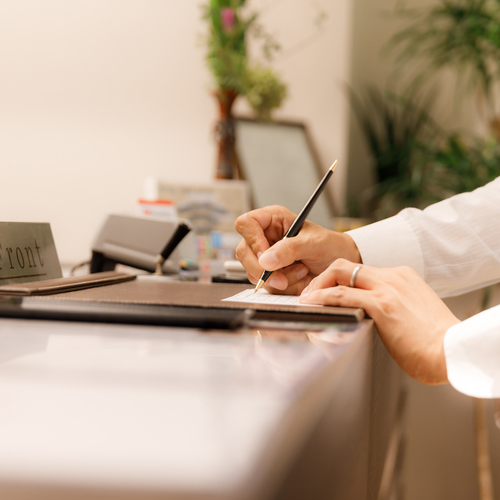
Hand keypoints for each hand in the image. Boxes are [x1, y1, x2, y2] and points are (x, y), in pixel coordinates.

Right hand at [234, 206, 360, 293]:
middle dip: (263, 269)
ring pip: (253, 271)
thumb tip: (266, 260)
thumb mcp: (314, 243)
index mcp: (273, 219)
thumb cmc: (330, 245)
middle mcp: (265, 236)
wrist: (339, 266)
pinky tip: (298, 279)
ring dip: (278, 279)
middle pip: (244, 252)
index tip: (267, 256)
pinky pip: (265, 284)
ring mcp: (265, 256)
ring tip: (301, 272)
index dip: (252, 240)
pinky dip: (282, 287)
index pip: (246, 224)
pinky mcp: (270, 273)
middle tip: (283, 279)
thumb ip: (290, 249)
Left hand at [299, 259, 459, 384]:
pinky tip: (313, 303)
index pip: (361, 270)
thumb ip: (393, 307)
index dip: (338, 279)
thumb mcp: (412, 313)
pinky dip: (322, 297)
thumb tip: (375, 317)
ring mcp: (387, 288)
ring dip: (318, 285)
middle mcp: (393, 277)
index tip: (327, 290)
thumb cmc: (435, 340)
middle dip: (323, 277)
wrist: (453, 351)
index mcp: (402, 277)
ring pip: (341, 273)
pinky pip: (342, 294)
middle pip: (347, 266)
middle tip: (311, 293)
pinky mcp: (382, 304)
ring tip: (307, 298)